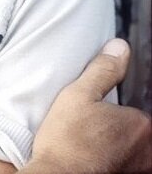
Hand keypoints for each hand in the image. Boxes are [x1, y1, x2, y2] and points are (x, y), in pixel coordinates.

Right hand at [23, 39, 151, 173]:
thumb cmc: (66, 142)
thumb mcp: (78, 95)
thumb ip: (103, 70)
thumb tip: (120, 48)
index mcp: (141, 124)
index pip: (135, 113)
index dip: (113, 112)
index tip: (95, 117)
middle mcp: (148, 152)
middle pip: (136, 134)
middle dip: (116, 131)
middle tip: (90, 132)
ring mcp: (140, 170)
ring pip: (133, 152)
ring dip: (116, 148)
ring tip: (90, 147)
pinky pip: (125, 166)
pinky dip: (112, 163)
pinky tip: (92, 161)